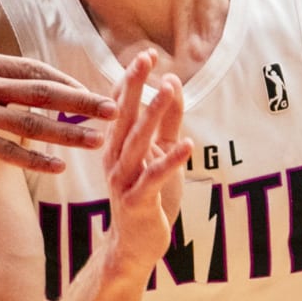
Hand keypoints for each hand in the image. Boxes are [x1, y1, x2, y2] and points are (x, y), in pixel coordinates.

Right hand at [0, 0, 116, 170]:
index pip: (30, 70)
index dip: (64, 82)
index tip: (89, 91)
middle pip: (41, 92)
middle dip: (81, 102)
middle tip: (114, 110)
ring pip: (30, 121)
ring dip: (68, 131)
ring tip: (99, 141)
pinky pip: (1, 147)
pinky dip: (31, 157)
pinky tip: (57, 166)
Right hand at [102, 53, 191, 278]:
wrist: (135, 245)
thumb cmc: (149, 197)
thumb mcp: (161, 154)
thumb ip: (167, 123)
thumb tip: (171, 84)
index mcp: (116, 147)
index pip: (120, 107)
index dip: (132, 80)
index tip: (146, 54)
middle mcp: (114, 160)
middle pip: (124, 117)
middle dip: (135, 86)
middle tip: (146, 58)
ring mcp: (123, 181)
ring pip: (137, 143)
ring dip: (153, 115)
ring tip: (167, 90)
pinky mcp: (137, 202)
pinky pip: (154, 178)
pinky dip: (170, 161)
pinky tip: (187, 144)